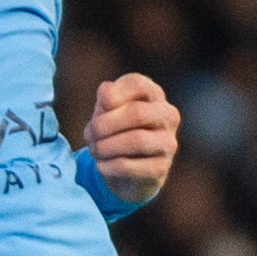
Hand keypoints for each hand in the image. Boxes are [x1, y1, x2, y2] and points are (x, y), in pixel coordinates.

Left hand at [84, 72, 179, 204]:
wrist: (124, 171)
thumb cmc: (115, 131)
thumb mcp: (107, 110)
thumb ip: (107, 97)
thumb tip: (106, 91)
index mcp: (154, 95)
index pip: (137, 84)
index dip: (114, 93)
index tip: (102, 105)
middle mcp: (167, 116)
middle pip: (137, 113)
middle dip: (104, 125)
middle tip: (89, 135)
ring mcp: (167, 143)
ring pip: (137, 141)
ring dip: (105, 147)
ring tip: (94, 151)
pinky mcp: (159, 169)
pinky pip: (129, 166)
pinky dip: (108, 166)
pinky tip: (100, 165)